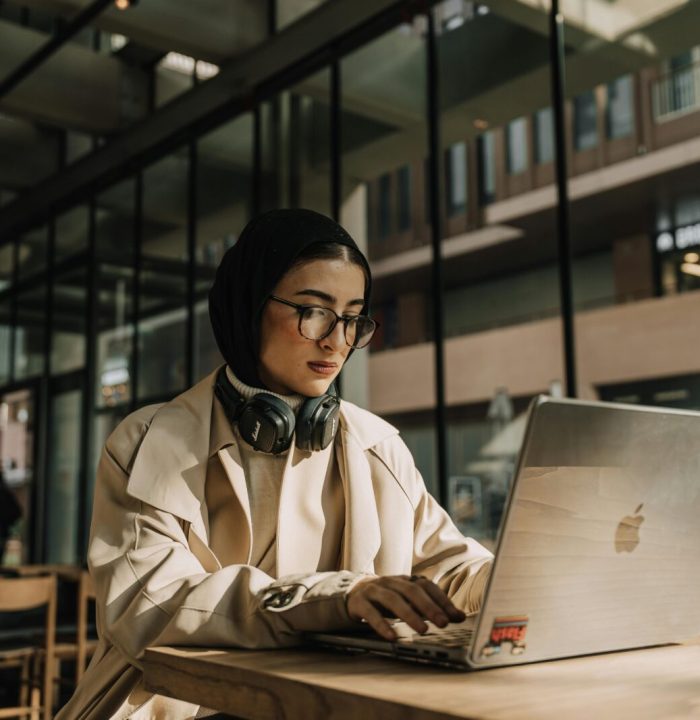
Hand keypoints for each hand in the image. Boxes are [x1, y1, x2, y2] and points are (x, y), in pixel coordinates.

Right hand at [345, 575, 465, 640]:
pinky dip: (382, 624)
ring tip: (423, 630)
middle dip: (428, 606)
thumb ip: (430, 607)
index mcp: (405, 580)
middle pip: (411, 590)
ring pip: (392, 599)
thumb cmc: (387, 599)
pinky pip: (370, 613)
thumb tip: (459, 617)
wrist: (352, 593)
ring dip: (409, 614)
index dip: (441, 599)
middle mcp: (391, 582)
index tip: (456, 616)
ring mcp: (374, 590)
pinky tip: (392, 636)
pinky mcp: (359, 603)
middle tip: (443, 623)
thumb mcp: (407, 601)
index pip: (426, 585)